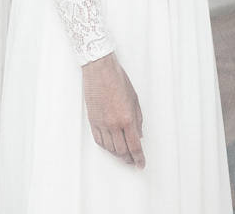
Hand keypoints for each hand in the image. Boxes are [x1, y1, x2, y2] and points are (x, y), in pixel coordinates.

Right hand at [82, 51, 144, 168]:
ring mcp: (101, 123)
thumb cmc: (118, 79)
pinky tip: (110, 146)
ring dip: (117, 154)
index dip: (139, 158)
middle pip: (121, 151)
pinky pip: (99, 141)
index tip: (141, 164)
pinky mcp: (92, 121)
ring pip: (109, 148)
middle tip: (133, 160)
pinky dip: (106, 147)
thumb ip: (138, 119)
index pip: (134, 146)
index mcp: (127, 117)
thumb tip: (139, 135)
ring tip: (123, 154)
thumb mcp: (134, 99)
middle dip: (129, 158)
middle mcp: (113, 123)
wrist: (100, 70)